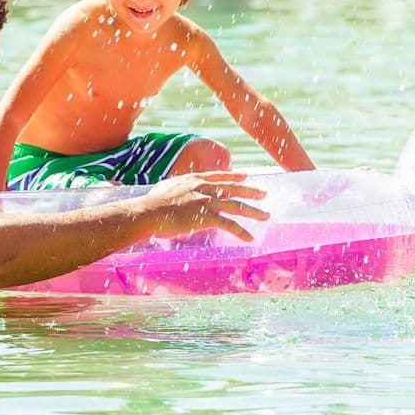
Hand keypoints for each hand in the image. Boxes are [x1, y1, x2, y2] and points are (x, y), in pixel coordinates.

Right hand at [141, 171, 268, 242]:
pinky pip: (229, 225)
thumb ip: (176, 189)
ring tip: (266, 216)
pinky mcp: (206, 217)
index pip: (219, 176)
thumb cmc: (151, 204)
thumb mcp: (166, 189)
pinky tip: (250, 238)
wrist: (148, 212)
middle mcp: (203, 188)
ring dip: (253, 211)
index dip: (234, 177)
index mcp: (194, 179)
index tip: (246, 176)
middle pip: (233, 189)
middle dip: (251, 191)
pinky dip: (241, 231)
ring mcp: (206, 201)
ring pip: (236, 206)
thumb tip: (173, 191)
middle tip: (264, 194)